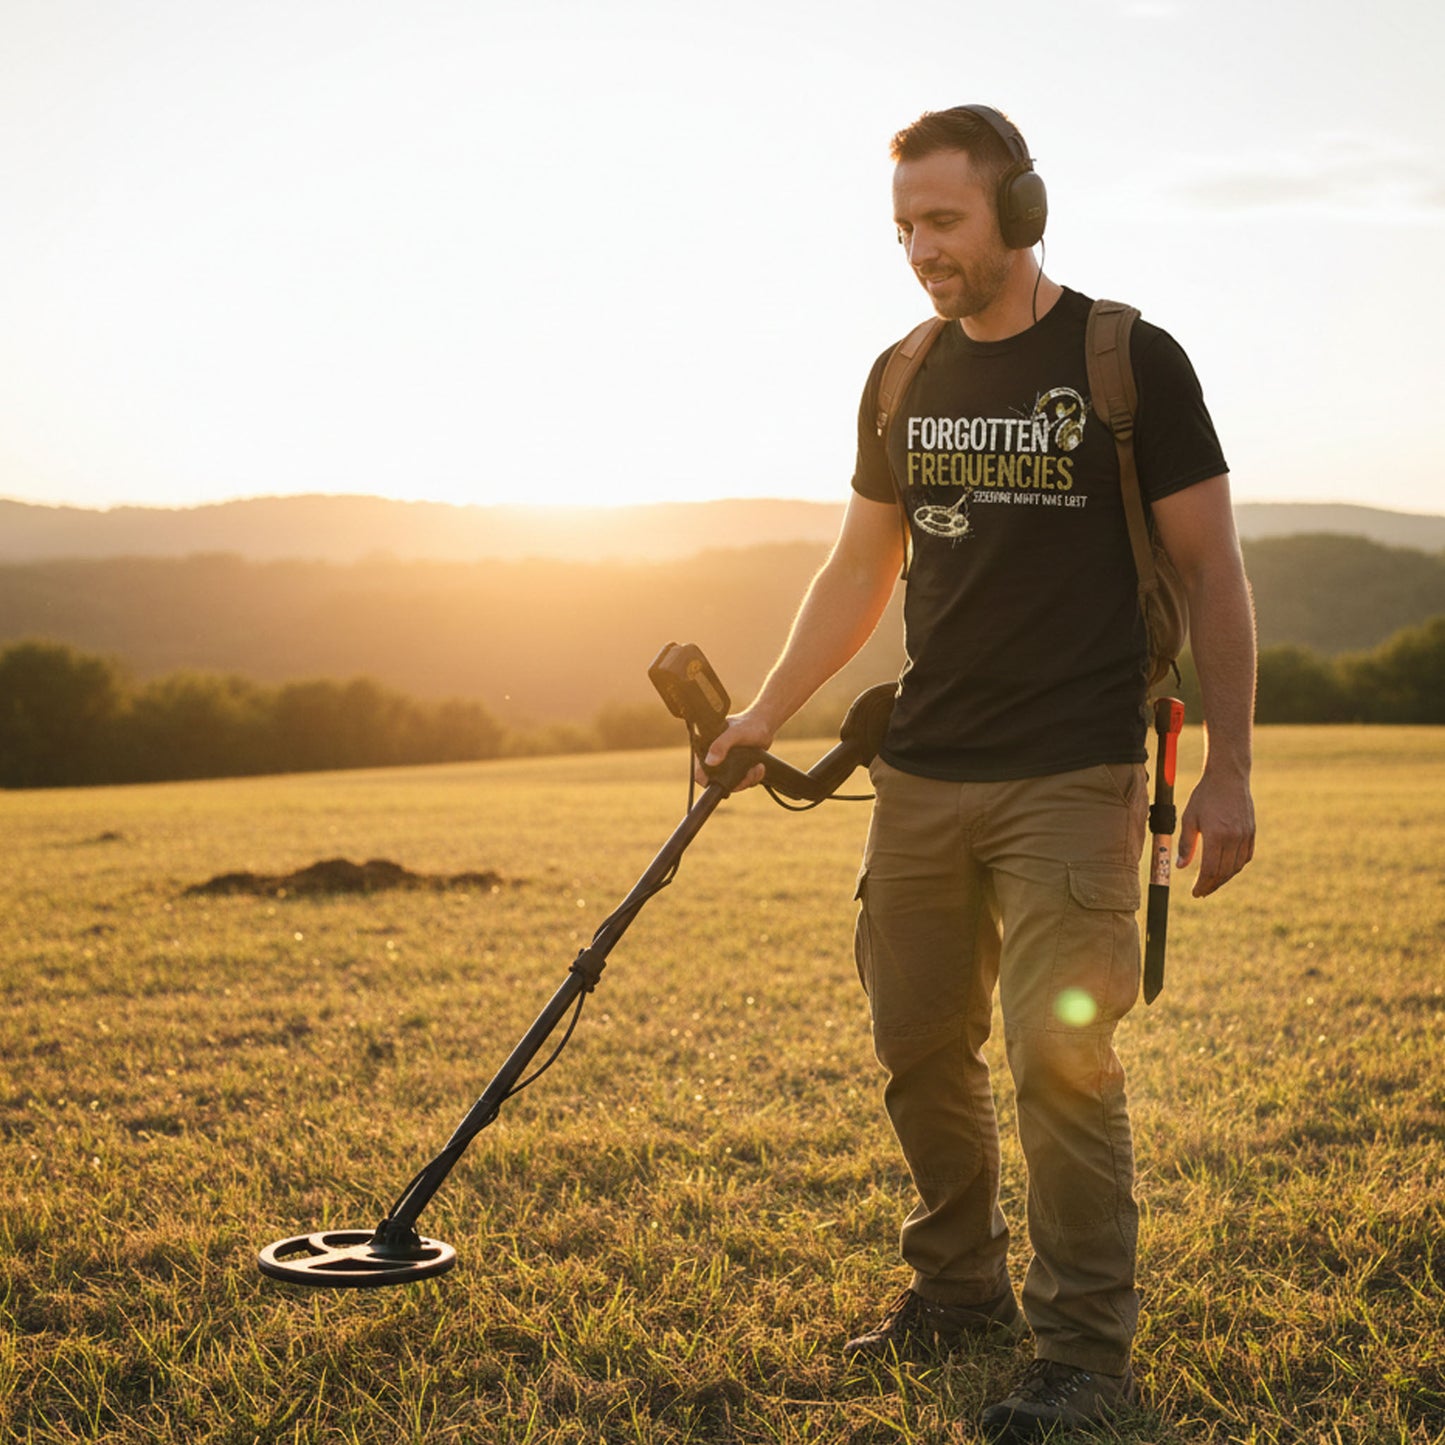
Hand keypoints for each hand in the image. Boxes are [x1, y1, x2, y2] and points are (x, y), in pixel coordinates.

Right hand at [695, 711, 773, 790]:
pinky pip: (744, 781)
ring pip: (734, 784)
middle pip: (720, 783)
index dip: (708, 782)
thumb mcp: (734, 733)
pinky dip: (754, 777)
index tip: (723, 785)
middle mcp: (716, 759)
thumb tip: (710, 761)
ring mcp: (728, 765)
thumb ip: (721, 745)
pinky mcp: (740, 769)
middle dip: (737, 783)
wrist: (764, 725)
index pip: (699, 772)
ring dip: (747, 780)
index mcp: (707, 750)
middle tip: (749, 773)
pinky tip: (759, 767)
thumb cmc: (747, 725)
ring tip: (757, 767)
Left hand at [1177, 769, 1254, 897]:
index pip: (1210, 870)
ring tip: (1211, 883)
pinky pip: (1246, 857)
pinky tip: (1226, 869)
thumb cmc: (1204, 796)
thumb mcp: (1189, 818)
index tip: (1195, 893)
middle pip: (1224, 872)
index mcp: (1217, 835)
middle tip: (1201, 892)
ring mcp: (1246, 836)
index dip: (1202, 884)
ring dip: (1224, 878)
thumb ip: (1186, 844)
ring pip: (1236, 867)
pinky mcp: (1252, 832)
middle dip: (1212, 885)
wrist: (1228, 777)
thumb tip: (1180, 867)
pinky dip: (1236, 867)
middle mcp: (1234, 838)